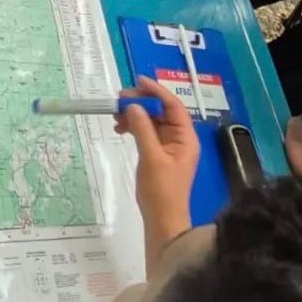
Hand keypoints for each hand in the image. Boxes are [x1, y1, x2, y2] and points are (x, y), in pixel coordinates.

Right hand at [115, 76, 199, 225]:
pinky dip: (133, 127)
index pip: (173, 106)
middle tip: (119, 99)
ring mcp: (168, 146)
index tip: (137, 81)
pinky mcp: (157, 154)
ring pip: (151, 120)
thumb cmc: (161, 190)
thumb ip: (142, 129)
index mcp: (185, 137)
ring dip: (134, 115)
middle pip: (161, 111)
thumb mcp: (151, 157)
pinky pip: (145, 132)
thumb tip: (133, 106)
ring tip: (115, 115)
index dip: (156, 91)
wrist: (162, 220)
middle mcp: (179, 138)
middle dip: (141, 102)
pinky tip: (120, 128)